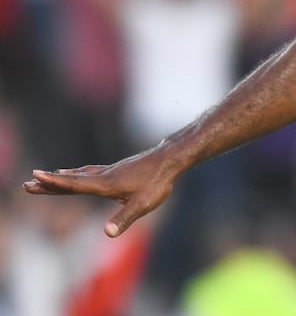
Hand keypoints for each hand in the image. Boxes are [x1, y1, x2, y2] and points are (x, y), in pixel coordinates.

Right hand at [23, 150, 180, 237]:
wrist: (169, 158)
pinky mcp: (117, 170)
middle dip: (49, 183)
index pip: (74, 185)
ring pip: (80, 175)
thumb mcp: (143, 204)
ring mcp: (109, 171)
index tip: (35, 178)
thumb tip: (106, 234)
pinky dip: (77, 173)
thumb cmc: (157, 182)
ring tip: (47, 176)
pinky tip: (77, 172)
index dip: (54, 183)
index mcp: (105, 184)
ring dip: (62, 177)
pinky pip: (90, 171)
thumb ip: (124, 219)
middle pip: (71, 180)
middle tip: (28, 184)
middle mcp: (103, 176)